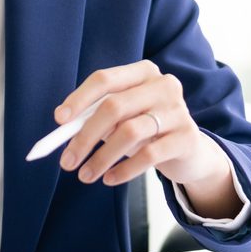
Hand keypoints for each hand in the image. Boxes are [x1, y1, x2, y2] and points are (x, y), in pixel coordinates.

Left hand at [54, 61, 239, 217]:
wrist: (191, 151)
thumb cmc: (148, 129)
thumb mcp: (123, 118)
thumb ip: (97, 118)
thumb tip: (64, 131)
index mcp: (143, 72)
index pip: (104, 79)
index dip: (79, 99)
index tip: (59, 120)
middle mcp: (163, 85)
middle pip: (114, 107)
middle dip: (85, 136)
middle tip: (67, 161)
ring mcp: (178, 111)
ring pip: (129, 132)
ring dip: (102, 158)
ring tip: (85, 175)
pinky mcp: (187, 138)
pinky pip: (149, 156)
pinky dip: (124, 170)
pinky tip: (110, 179)